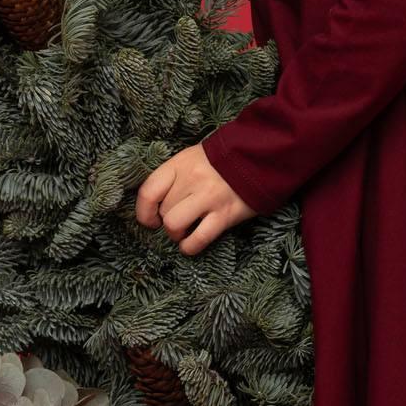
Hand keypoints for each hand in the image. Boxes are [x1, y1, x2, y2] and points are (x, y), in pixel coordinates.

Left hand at [134, 144, 257, 253]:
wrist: (262, 158)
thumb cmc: (223, 161)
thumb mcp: (195, 158)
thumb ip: (176, 176)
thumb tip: (158, 203)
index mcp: (181, 164)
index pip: (148, 192)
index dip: (144, 211)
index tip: (150, 220)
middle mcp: (192, 179)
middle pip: (164, 211)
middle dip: (166, 221)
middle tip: (178, 221)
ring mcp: (210, 197)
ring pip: (174, 225)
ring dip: (175, 234)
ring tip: (184, 233)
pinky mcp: (226, 215)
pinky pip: (198, 238)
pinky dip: (190, 247)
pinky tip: (190, 245)